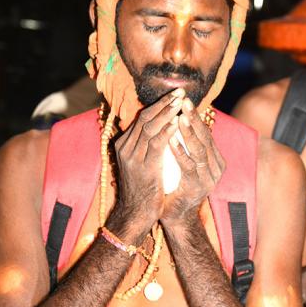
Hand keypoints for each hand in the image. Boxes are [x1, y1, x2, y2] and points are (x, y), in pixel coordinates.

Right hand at [112, 90, 184, 237]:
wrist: (135, 213)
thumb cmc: (143, 188)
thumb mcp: (141, 163)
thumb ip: (146, 147)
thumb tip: (162, 130)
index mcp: (123, 144)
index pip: (142, 117)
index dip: (159, 104)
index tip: (175, 95)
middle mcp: (125, 147)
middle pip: (145, 117)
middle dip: (164, 103)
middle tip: (181, 92)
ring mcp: (132, 157)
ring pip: (150, 127)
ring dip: (167, 113)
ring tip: (182, 103)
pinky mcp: (143, 167)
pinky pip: (156, 144)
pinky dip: (167, 131)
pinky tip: (178, 123)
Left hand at [161, 98, 224, 226]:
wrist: (175, 214)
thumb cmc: (175, 184)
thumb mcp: (184, 161)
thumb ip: (187, 144)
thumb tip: (179, 116)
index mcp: (215, 158)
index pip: (205, 132)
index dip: (196, 115)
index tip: (184, 99)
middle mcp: (216, 166)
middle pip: (205, 137)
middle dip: (194, 118)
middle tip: (183, 101)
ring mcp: (209, 177)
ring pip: (199, 150)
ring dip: (188, 132)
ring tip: (179, 116)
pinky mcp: (198, 186)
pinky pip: (188, 165)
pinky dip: (179, 151)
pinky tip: (170, 140)